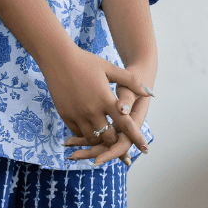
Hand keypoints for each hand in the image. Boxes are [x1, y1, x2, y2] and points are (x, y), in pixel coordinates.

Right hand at [38, 47, 149, 163]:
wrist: (58, 59)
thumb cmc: (86, 62)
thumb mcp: (110, 69)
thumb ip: (131, 82)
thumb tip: (149, 92)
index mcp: (106, 99)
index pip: (125, 123)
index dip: (136, 137)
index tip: (145, 148)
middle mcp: (92, 110)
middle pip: (108, 136)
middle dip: (115, 141)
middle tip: (118, 141)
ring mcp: (77, 114)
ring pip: (92, 138)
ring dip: (99, 139)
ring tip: (104, 137)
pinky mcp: (65, 115)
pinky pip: (78, 132)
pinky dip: (85, 134)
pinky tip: (90, 129)